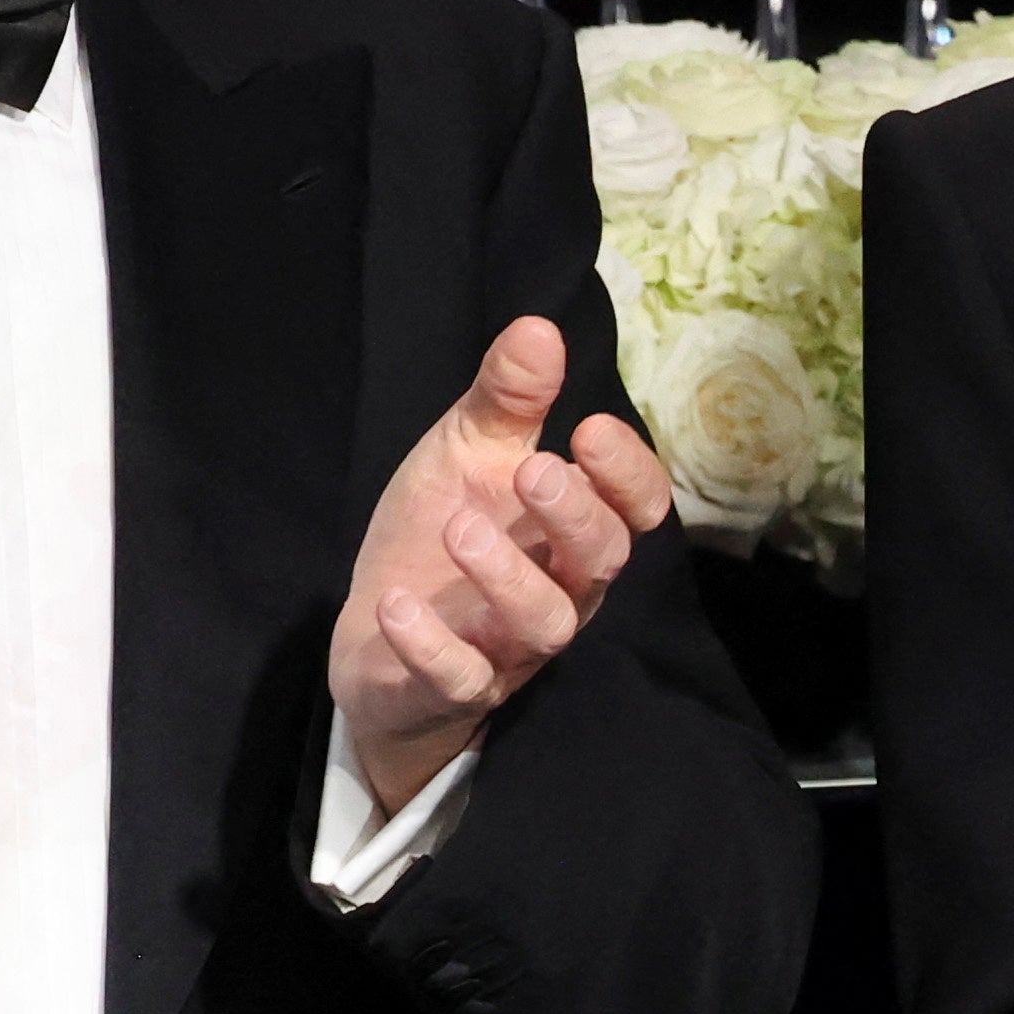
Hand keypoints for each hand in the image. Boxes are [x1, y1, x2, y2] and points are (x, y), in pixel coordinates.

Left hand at [328, 318, 673, 812]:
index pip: (636, 508)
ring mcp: (509, 645)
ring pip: (545, 624)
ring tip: (458, 528)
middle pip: (602, 562)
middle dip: (575, 515)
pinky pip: (461, 678)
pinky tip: (396, 603)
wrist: (377, 637)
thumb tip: (538, 326)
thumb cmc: (441, 532)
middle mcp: (560, 589)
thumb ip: (506, 399)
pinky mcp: (453, 687)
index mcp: (572, 528)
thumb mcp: (467, 454)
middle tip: (532, 471)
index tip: (589, 429)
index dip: (627, 474)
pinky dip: (430, 645)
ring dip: (507, 577)